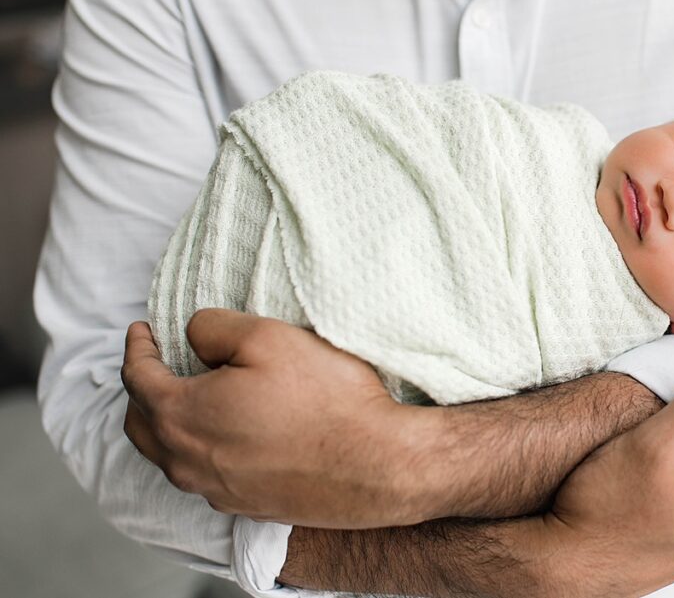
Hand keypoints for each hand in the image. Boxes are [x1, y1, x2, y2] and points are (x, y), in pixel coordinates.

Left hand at [121, 309, 436, 527]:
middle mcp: (188, 461)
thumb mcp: (268, 337)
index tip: (141, 329)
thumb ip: (214, 328)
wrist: (377, 465)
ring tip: (189, 398)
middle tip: (155, 364)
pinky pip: (204, 476)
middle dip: (141, 391)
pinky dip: (199, 450)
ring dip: (168, 424)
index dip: (136, 348)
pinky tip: (226, 434)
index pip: (138, 379)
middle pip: (141, 425)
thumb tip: (193, 339)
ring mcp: (216, 490)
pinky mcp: (246, 506)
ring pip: (170, 456)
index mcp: (183, 416)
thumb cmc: (326, 398)